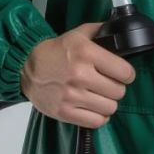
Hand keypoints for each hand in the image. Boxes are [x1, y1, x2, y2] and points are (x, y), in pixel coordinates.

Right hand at [20, 21, 135, 127]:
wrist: (26, 66)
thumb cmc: (55, 51)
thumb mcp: (78, 34)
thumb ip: (101, 31)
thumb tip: (122, 32)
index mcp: (86, 53)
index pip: (124, 72)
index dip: (127, 74)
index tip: (122, 74)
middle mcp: (80, 75)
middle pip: (119, 92)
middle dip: (116, 88)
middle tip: (108, 84)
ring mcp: (72, 96)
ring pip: (110, 108)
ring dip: (108, 103)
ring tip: (100, 96)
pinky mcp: (64, 112)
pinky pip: (95, 122)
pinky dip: (98, 117)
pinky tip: (93, 108)